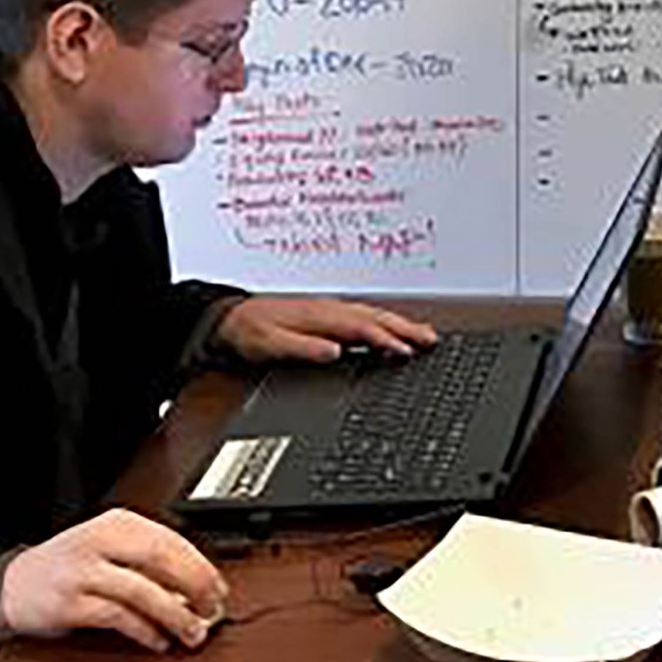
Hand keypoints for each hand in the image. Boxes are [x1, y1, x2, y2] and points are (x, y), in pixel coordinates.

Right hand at [0, 508, 225, 652]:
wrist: (13, 583)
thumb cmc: (70, 566)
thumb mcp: (109, 548)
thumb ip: (147, 560)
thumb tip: (197, 585)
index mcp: (116, 523)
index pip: (170, 539)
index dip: (200, 565)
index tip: (219, 587)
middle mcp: (99, 542)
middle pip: (160, 559)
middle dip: (194, 585)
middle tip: (213, 608)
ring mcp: (82, 572)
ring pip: (141, 591)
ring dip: (174, 614)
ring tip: (192, 631)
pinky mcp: (69, 604)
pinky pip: (116, 617)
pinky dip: (143, 630)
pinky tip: (158, 640)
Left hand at [211, 296, 439, 364]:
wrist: (231, 317)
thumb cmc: (251, 331)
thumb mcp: (270, 344)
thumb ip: (303, 348)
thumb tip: (334, 351)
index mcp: (321, 316)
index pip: (362, 329)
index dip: (387, 340)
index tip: (407, 351)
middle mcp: (330, 310)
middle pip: (375, 318)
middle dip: (405, 328)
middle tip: (431, 339)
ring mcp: (330, 310)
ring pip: (373, 315)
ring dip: (400, 323)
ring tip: (424, 334)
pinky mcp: (328, 314)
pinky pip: (364, 316)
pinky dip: (384, 322)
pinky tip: (392, 330)